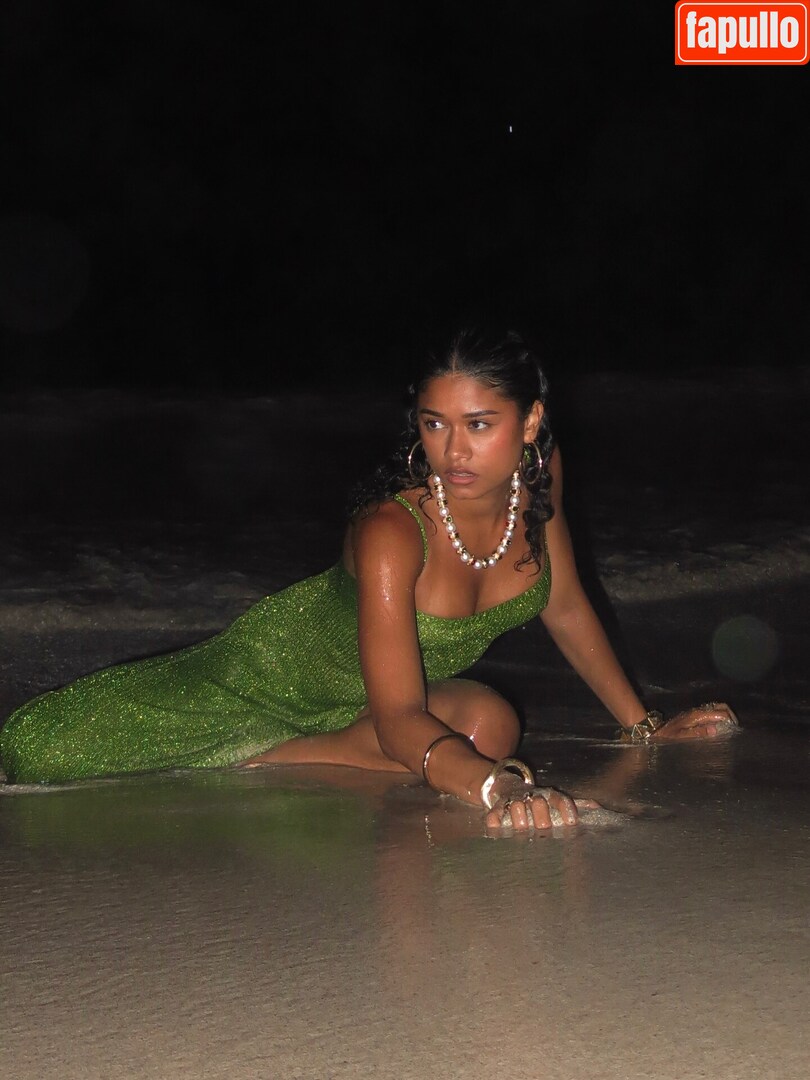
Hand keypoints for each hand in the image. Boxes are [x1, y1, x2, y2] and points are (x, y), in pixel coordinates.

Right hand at [484, 776, 600, 831]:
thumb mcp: (555, 799)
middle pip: (538, 803)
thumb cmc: (538, 799)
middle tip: (544, 827)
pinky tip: (496, 826)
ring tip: (523, 827)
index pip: (559, 799)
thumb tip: (598, 807)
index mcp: (548, 796)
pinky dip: (495, 819)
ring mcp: (514, 801)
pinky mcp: (497, 806)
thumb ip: (576, 804)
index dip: (566, 809)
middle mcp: (532, 796)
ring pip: (516, 806)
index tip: (571, 823)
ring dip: (519, 816)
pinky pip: (494, 812)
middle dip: (542, 815)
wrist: (506, 785)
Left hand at [651, 701, 738, 741]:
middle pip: (721, 706)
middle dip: (730, 715)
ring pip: (716, 708)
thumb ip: (698, 733)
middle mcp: (698, 711)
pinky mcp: (694, 715)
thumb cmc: (668, 736)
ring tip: (729, 728)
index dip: (730, 719)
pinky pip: (710, 713)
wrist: (655, 731)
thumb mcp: (682, 738)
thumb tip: (715, 730)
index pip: (720, 712)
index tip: (734, 729)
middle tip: (734, 727)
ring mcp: (696, 712)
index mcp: (698, 716)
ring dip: (725, 715)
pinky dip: (718, 717)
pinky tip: (719, 727)